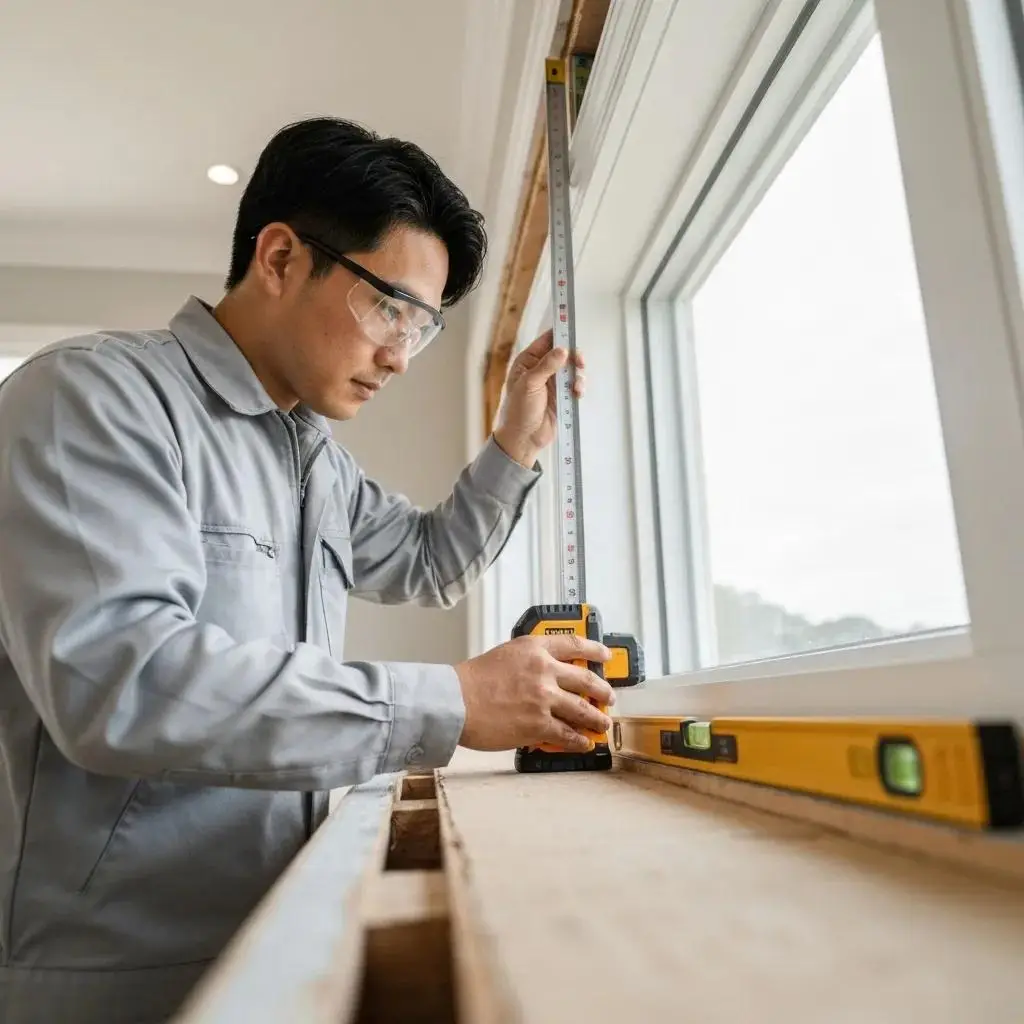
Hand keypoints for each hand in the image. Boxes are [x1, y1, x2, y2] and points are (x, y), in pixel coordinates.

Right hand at [454, 633, 613, 752]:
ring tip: (602, 723)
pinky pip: (568, 734)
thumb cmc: (472, 681)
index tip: (605, 656)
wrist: (456, 702)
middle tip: (608, 696)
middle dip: (602, 690)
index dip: (594, 650)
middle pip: (585, 679)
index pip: (574, 644)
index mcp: (534, 649)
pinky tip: (584, 743)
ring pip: (582, 709)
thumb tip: (546, 676)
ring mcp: (544, 699)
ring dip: (596, 718)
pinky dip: (579, 740)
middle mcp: (544, 670)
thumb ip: (528, 661)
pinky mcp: (539, 725)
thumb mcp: (505, 655)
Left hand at [493, 329, 585, 467]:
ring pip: (572, 370)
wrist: (523, 439)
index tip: (572, 328)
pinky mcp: (561, 397)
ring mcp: (552, 383)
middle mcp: (541, 369)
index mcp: (528, 362)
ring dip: (578, 375)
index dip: (560, 334)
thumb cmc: (518, 411)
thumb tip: (562, 350)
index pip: (546, 341)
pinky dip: (579, 387)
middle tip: (579, 362)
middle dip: (574, 357)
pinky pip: (575, 385)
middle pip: (564, 354)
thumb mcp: (529, 385)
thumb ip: (546, 366)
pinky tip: (577, 393)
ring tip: (576, 386)